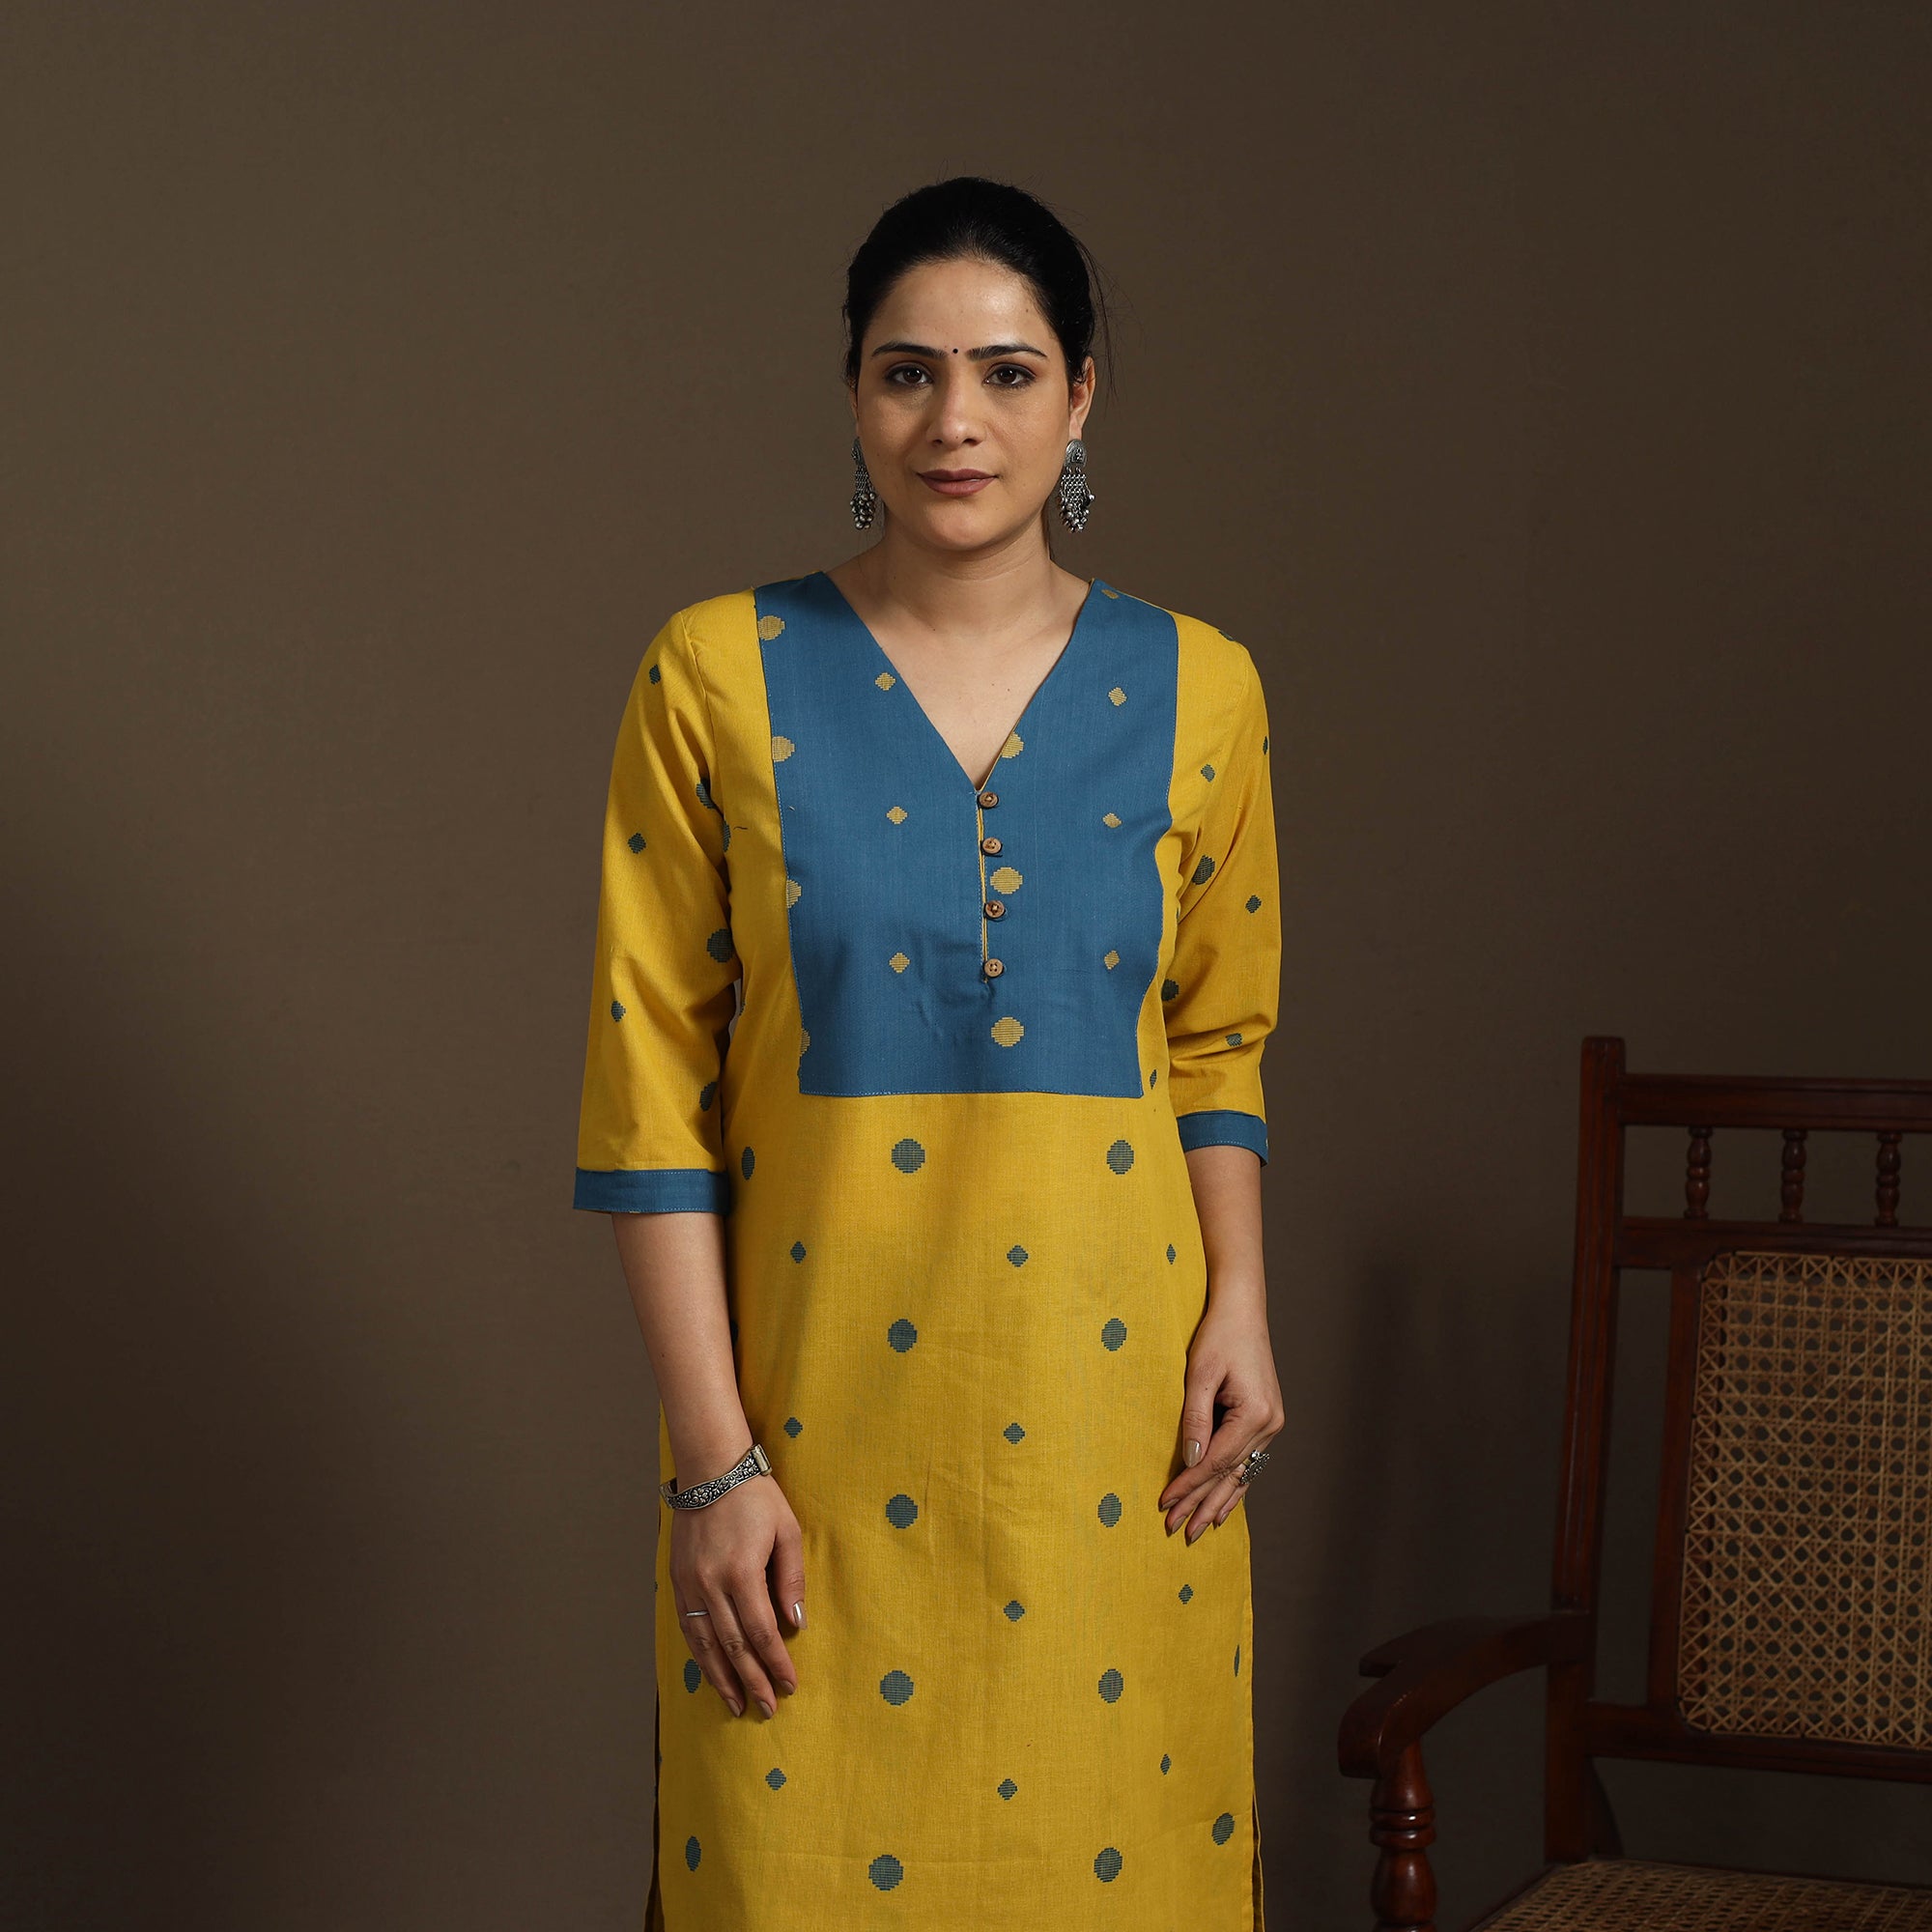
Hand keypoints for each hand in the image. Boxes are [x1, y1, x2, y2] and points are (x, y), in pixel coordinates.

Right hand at [670, 1472, 806, 1717]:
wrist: (710, 1469)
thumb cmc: (756, 1497)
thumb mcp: (787, 1531)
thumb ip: (792, 1578)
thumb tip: (797, 1624)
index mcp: (741, 1572)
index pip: (762, 1632)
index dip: (776, 1663)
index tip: (789, 1685)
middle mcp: (710, 1584)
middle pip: (733, 1646)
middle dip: (752, 1681)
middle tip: (767, 1708)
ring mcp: (689, 1584)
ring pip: (706, 1644)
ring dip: (722, 1678)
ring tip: (736, 1705)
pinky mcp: (677, 1580)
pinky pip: (689, 1628)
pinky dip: (701, 1655)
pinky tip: (711, 1672)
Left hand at [1158, 1295, 1282, 1542]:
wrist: (1242, 1311)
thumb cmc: (1219, 1335)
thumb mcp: (1200, 1374)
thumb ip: (1194, 1419)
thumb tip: (1190, 1461)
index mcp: (1256, 1415)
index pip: (1216, 1462)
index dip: (1189, 1486)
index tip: (1165, 1504)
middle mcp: (1270, 1425)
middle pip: (1231, 1475)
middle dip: (1202, 1504)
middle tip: (1178, 1531)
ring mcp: (1271, 1425)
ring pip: (1242, 1474)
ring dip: (1218, 1502)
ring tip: (1197, 1529)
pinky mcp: (1265, 1421)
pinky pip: (1248, 1462)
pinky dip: (1233, 1486)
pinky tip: (1223, 1507)